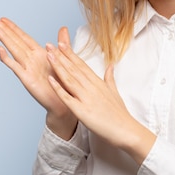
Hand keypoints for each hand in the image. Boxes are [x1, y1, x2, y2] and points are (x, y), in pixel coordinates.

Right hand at [0, 18, 76, 137]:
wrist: (63, 101)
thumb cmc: (62, 82)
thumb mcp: (63, 58)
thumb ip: (62, 43)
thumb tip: (63, 28)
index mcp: (39, 54)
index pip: (23, 37)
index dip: (13, 28)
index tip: (3, 19)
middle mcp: (31, 60)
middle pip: (15, 41)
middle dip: (4, 30)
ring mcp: (27, 68)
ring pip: (13, 50)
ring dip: (3, 38)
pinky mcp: (27, 79)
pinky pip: (15, 67)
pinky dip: (8, 58)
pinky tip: (0, 50)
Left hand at [45, 40, 155, 164]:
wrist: (126, 130)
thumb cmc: (120, 114)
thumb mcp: (115, 92)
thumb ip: (110, 78)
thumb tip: (111, 66)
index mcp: (98, 83)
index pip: (81, 65)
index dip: (70, 54)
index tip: (61, 44)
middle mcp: (92, 87)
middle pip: (74, 69)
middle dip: (61, 56)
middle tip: (50, 44)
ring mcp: (86, 98)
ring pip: (69, 79)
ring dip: (58, 66)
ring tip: (48, 55)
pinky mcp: (82, 111)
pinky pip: (67, 98)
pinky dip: (58, 88)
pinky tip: (50, 80)